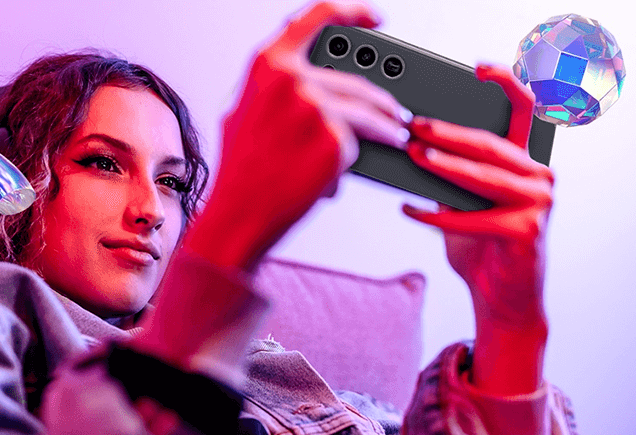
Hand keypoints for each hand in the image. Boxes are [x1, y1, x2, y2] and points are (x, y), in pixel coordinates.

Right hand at [187, 0, 411, 273]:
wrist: (238, 214)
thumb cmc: (242, 170)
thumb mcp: (245, 112)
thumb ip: (276, 88)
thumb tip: (317, 81)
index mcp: (268, 64)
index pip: (317, 18)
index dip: (352, 12)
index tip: (376, 17)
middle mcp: (292, 78)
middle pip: (355, 82)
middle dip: (381, 99)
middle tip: (396, 109)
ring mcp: (316, 108)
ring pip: (367, 112)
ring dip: (388, 126)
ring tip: (397, 135)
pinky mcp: (335, 139)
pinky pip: (359, 144)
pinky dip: (359, 158)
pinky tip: (348, 171)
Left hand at [401, 64, 554, 393]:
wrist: (503, 300)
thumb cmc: (482, 246)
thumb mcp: (465, 201)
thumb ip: (453, 173)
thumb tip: (413, 144)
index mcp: (527, 160)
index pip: (525, 109)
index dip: (506, 81)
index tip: (476, 68)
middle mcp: (540, 176)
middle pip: (491, 143)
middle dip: (447, 131)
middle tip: (412, 125)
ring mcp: (539, 203)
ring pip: (483, 176)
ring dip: (443, 166)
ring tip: (412, 155)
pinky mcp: (528, 231)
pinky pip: (473, 218)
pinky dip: (437, 216)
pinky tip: (409, 209)